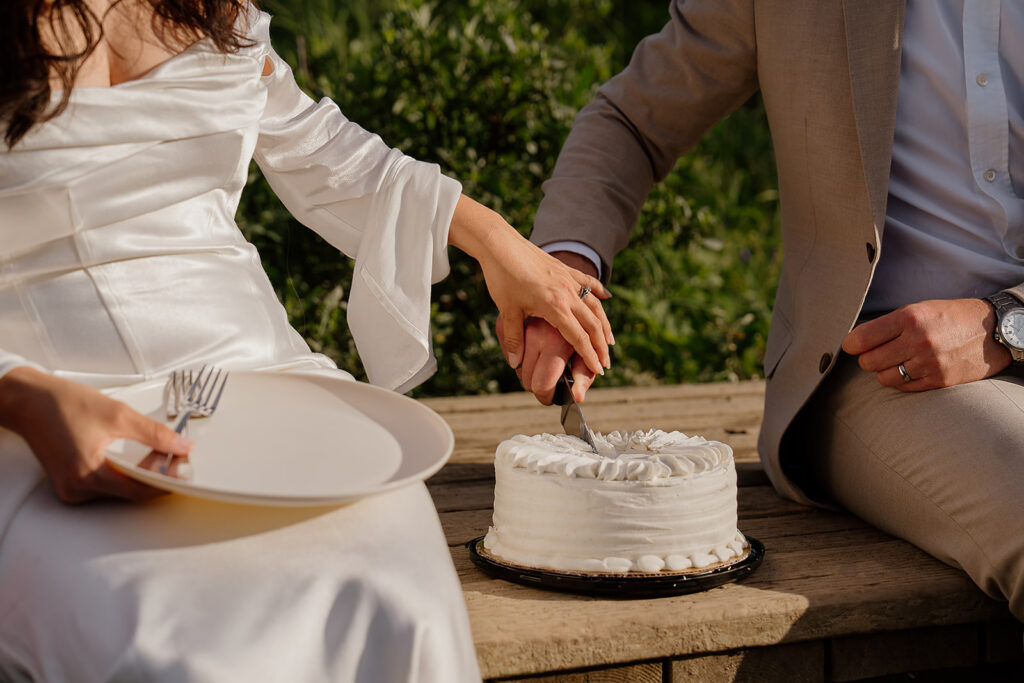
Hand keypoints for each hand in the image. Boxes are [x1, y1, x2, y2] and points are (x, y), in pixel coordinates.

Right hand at [0, 366, 193, 502]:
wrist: (29, 399)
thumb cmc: (64, 404)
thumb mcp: (118, 414)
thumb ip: (154, 433)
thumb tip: (182, 446)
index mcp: (87, 475)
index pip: (139, 491)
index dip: (167, 480)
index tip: (185, 469)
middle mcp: (77, 489)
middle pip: (131, 492)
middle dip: (157, 475)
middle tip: (177, 455)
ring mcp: (72, 488)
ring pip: (120, 489)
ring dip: (142, 473)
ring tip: (160, 452)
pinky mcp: (70, 482)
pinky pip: (107, 484)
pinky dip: (125, 473)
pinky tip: (138, 457)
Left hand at [495, 251, 606, 403]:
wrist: (500, 245)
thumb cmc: (502, 278)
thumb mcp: (507, 311)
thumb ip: (514, 338)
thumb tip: (515, 364)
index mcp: (555, 306)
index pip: (578, 337)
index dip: (589, 356)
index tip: (598, 371)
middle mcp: (567, 293)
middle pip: (593, 324)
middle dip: (601, 346)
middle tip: (607, 364)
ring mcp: (569, 279)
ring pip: (595, 305)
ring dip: (604, 324)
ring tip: (610, 340)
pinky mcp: (565, 269)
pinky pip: (588, 282)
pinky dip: (599, 291)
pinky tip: (607, 297)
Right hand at [497, 315, 596, 403]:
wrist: (558, 290)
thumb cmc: (578, 323)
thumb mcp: (585, 347)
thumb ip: (584, 375)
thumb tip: (578, 398)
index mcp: (557, 342)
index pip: (542, 385)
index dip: (548, 397)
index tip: (553, 398)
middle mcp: (535, 334)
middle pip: (527, 381)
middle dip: (538, 386)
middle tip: (551, 381)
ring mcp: (517, 327)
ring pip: (517, 368)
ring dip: (528, 371)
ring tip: (543, 363)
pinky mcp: (505, 321)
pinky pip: (508, 351)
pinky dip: (518, 357)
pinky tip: (531, 352)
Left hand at [841, 298, 1007, 390]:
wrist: (993, 330)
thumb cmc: (950, 317)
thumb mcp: (919, 309)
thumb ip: (888, 324)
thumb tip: (854, 341)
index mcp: (909, 318)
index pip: (861, 339)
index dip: (850, 345)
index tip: (851, 346)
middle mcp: (918, 341)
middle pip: (868, 362)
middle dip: (868, 359)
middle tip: (876, 354)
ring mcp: (929, 363)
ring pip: (883, 378)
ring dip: (885, 372)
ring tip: (897, 361)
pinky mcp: (939, 381)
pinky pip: (904, 388)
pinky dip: (902, 381)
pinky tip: (911, 369)